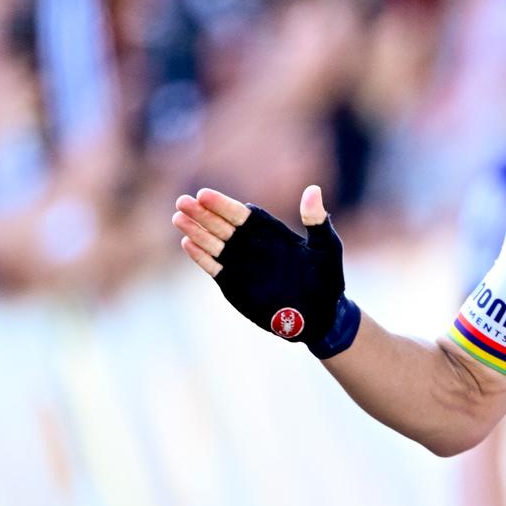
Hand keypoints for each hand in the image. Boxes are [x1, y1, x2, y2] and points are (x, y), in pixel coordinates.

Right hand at [172, 184, 360, 356]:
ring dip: (195, 231)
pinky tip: (187, 244)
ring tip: (179, 218)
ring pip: (212, 243)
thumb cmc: (327, 279)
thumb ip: (316, 221)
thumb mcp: (326, 248)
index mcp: (269, 231)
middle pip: (220, 225)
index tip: (205, 195)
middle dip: (201, 213)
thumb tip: (313, 190)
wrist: (320, 315)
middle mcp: (250, 244)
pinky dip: (201, 257)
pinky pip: (213, 267)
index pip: (240, 213)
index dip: (222, 204)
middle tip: (182, 202)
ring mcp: (240, 263)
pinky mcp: (233, 283)